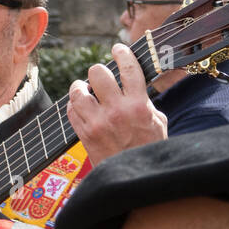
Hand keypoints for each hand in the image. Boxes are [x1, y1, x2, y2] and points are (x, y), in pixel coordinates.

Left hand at [66, 42, 167, 165]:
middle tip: (100, 76)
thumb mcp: (158, 122)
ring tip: (84, 88)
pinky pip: (70, 111)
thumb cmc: (149, 150)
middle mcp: (116, 111)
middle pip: (97, 73)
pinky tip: (80, 106)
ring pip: (78, 91)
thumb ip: (145, 102)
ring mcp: (97, 123)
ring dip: (80, 87)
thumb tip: (137, 86)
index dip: (121, 52)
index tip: (118, 49)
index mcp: (138, 105)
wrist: (134, 179)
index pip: (128, 67)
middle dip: (98, 70)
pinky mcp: (84, 135)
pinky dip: (73, 105)